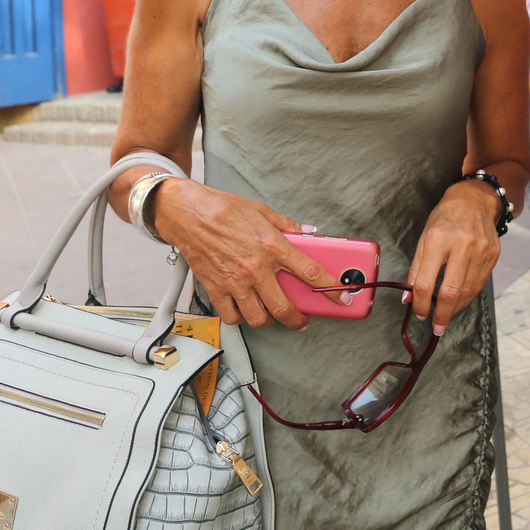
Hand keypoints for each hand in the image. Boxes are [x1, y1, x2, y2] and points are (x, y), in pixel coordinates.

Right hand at [150, 178, 344, 329]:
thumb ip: (288, 225)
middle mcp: (256, 268)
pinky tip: (245, 310)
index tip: (341, 297)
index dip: (330, 289)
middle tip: (302, 320)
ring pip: (257, 318)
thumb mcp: (262, 210)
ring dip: (268, 320)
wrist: (188, 214)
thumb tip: (308, 234)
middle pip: (283, 307)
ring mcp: (235, 282)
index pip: (310, 273)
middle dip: (298, 319)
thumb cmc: (222, 209)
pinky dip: (240, 318)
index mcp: (272, 246)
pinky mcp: (216, 288)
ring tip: (272, 315)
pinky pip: (231, 316)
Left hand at [406, 179, 501, 332]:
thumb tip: (409, 297)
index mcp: (438, 238)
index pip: (425, 281)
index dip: (419, 302)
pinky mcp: (493, 255)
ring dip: (454, 309)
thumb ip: (416, 268)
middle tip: (436, 327)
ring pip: (467, 291)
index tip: (419, 312)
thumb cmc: (445, 217)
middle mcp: (461, 245)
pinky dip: (467, 297)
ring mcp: (480, 251)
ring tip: (446, 316)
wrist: (475, 199)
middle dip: (441, 315)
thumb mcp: (424, 237)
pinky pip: (478, 284)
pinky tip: (459, 301)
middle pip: (450, 291)